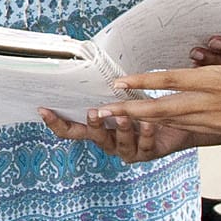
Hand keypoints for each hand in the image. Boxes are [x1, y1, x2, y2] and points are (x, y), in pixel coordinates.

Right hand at [40, 106, 193, 163]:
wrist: (176, 123)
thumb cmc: (145, 107)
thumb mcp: (124, 98)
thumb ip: (108, 92)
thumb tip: (90, 66)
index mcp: (98, 129)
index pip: (71, 128)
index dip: (56, 122)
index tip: (43, 109)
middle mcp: (109, 142)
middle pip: (93, 137)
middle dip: (93, 125)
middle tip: (94, 113)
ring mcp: (127, 150)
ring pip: (119, 144)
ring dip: (121, 129)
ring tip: (124, 116)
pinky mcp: (147, 153)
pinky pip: (145, 146)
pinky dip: (146, 134)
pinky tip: (149, 123)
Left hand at [92, 13, 220, 143]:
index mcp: (220, 83)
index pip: (174, 81)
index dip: (144, 82)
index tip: (119, 81)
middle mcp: (212, 105)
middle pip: (162, 109)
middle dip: (130, 110)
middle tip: (102, 110)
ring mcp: (215, 121)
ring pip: (170, 121)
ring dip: (142, 120)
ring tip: (116, 117)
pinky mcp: (220, 130)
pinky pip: (185, 128)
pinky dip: (163, 126)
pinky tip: (149, 125)